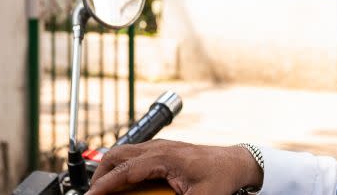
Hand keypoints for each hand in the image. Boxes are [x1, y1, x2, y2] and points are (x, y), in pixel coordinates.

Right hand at [86, 140, 262, 194]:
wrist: (237, 162)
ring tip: (102, 191)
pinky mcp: (162, 151)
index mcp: (163, 157)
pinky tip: (122, 184)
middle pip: (116, 155)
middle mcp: (158, 147)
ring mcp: (159, 146)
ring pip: (122, 153)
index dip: (103, 185)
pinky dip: (121, 168)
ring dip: (109, 170)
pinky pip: (133, 156)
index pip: (124, 170)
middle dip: (99, 175)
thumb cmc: (221, 176)